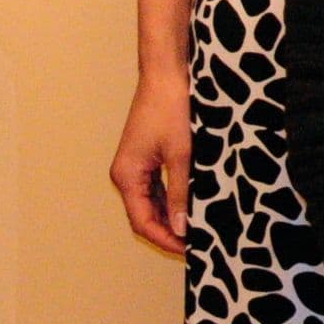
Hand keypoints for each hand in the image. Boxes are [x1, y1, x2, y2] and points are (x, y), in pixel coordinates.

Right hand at [110, 71, 192, 253]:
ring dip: (170, 217)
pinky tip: (191, 206)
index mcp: (127, 175)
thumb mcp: (182, 155)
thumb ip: (179, 194)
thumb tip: (180, 227)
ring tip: (197, 229)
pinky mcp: (147, 156)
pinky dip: (171, 200)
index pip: (142, 221)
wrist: (167, 74)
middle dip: (168, 231)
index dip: (164, 239)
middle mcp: (126, 173)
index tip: (189, 250)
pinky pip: (156, 187)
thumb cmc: (171, 107)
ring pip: (150, 203)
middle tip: (197, 244)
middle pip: (144, 215)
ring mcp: (135, 165)